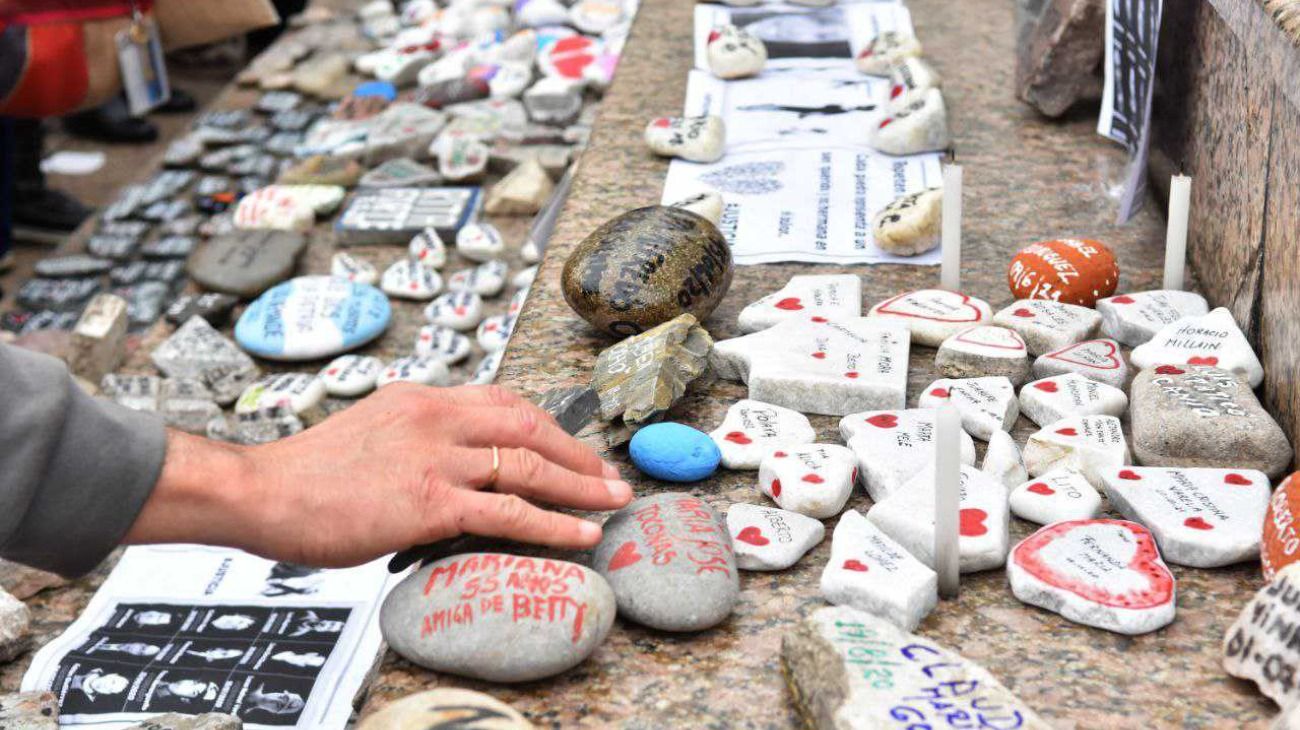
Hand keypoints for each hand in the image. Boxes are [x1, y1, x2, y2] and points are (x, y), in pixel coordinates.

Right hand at [124, 383, 632, 566]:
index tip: (572, 445)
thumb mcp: (369, 433)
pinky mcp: (430, 501)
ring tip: (613, 501)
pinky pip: (509, 512)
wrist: (260, 492)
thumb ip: (415, 439)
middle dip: (577, 452)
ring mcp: (436, 457)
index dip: (547, 425)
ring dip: (580, 485)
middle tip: (609, 474)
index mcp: (421, 397)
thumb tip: (452, 465)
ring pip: (528, 465)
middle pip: (528, 424)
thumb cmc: (305, 475)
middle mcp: (435, 418)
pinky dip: (554, 524)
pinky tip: (581, 534)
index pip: (502, 401)